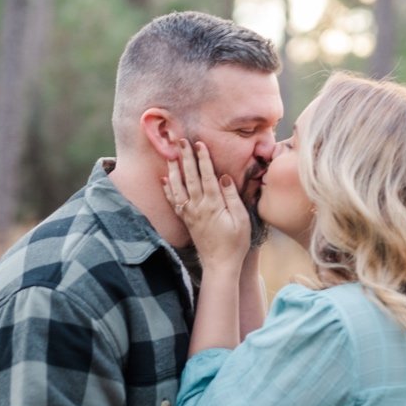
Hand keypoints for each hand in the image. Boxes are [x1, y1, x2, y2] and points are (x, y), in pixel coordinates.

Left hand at [164, 140, 248, 269]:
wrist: (220, 264)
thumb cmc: (236, 243)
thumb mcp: (242, 220)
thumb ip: (232, 198)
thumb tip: (224, 177)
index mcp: (213, 205)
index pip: (207, 176)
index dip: (203, 159)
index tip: (199, 143)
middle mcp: (198, 207)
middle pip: (190, 177)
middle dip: (185, 158)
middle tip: (180, 141)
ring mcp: (190, 214)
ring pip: (178, 187)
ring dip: (174, 170)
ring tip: (170, 155)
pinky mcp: (186, 220)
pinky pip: (174, 202)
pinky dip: (168, 190)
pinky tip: (164, 180)